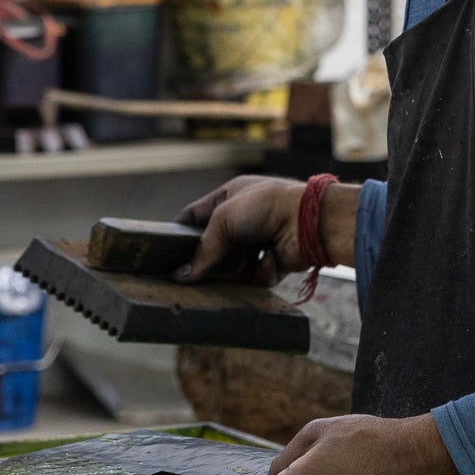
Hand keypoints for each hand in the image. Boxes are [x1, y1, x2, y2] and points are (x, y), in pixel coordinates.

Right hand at [175, 175, 304, 281]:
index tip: (164, 250)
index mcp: (232, 196)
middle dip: (205, 258)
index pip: (196, 214)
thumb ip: (202, 248)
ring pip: (234, 265)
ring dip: (233, 271)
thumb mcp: (225, 219)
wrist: (310, 222)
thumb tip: (182, 276)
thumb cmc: (266, 206)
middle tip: (186, 275)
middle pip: (214, 244)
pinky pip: (257, 275)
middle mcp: (246, 218)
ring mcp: (261, 240)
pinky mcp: (275, 261)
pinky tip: (268, 263)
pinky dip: (261, 271)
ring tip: (223, 278)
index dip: (180, 230)